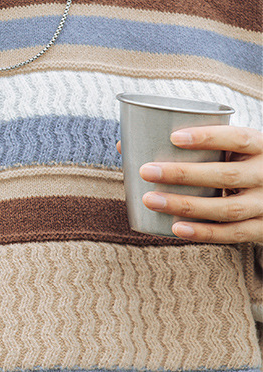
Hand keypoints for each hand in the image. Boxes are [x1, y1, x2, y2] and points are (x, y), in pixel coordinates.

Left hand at [117, 125, 262, 243]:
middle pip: (225, 176)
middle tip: (146, 170)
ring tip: (151, 200)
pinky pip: (232, 234)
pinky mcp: (262, 229)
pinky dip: (203, 232)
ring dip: (186, 205)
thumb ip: (190, 147)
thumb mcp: (230, 151)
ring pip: (226, 208)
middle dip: (183, 174)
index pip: (237, 138)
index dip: (208, 137)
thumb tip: (123, 145)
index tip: (174, 137)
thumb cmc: (240, 166)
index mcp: (261, 146)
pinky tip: (175, 228)